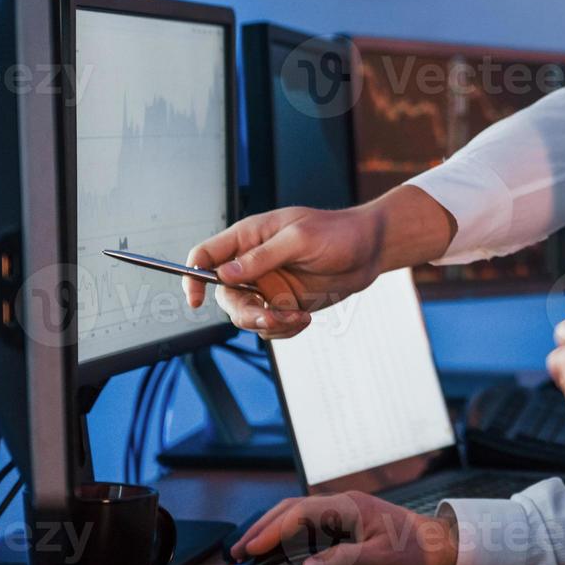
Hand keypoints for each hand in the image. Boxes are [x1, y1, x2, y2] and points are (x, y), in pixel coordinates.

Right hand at [182, 185, 455, 339]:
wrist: (371, 251)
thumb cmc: (338, 233)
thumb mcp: (299, 239)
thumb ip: (261, 257)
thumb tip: (223, 273)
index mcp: (249, 238)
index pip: (205, 255)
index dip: (193, 276)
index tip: (196, 300)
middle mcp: (253, 264)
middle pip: (224, 295)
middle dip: (243, 312)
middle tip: (270, 317)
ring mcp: (268, 286)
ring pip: (246, 316)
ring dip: (266, 325)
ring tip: (296, 319)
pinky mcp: (285, 305)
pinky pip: (269, 327)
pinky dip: (282, 331)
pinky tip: (304, 321)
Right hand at [231, 490, 457, 564]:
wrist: (438, 545)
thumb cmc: (413, 550)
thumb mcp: (380, 559)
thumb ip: (343, 561)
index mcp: (349, 506)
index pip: (300, 512)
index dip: (272, 529)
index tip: (250, 548)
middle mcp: (342, 504)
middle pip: (292, 508)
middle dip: (262, 527)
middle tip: (237, 551)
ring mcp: (342, 512)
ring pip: (298, 515)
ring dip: (272, 530)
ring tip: (248, 550)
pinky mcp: (344, 524)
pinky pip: (308, 525)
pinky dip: (287, 535)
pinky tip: (276, 549)